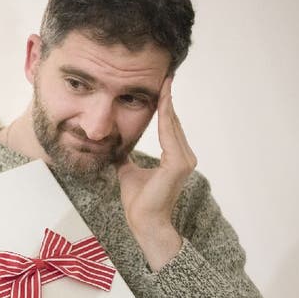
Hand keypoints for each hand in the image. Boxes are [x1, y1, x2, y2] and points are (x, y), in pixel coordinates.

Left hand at [117, 77, 196, 270]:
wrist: (143, 221)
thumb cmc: (138, 201)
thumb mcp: (127, 171)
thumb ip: (125, 156)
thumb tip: (115, 145)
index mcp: (174, 158)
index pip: (168, 126)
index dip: (164, 106)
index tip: (161, 87)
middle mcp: (184, 156)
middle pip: (173, 122)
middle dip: (168, 99)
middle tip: (166, 75)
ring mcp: (184, 160)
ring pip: (172, 126)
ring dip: (168, 104)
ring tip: (165, 83)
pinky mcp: (179, 165)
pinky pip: (170, 135)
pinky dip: (166, 118)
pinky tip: (162, 102)